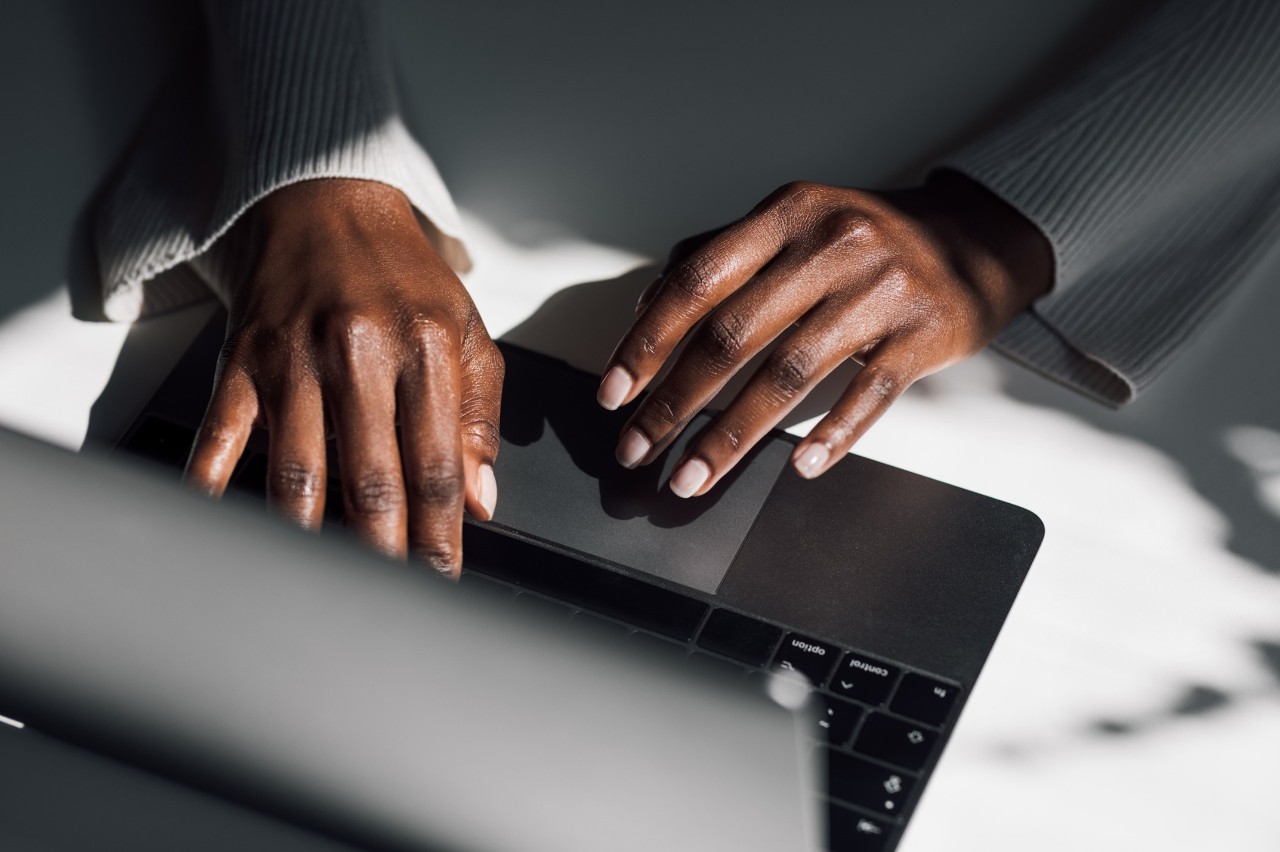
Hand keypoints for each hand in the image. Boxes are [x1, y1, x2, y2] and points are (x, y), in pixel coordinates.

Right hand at [184, 179, 502, 575]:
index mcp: (426, 349)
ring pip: (300, 470)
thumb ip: (479, 415)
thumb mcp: (464, 330)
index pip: (437, 463)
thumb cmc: (401, 274)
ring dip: (312, 539)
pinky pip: (224, 434)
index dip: (442, 532)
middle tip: (393, 602)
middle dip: (386, 552)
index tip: (445, 578)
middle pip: (373, 479)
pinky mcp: (242, 360)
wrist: (325, 199)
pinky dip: (215, 487)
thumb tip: (482, 499)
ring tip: (325, 589)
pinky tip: (220, 532)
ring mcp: (294, 359)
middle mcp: (360, 354)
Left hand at [596, 172, 1051, 495]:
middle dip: (674, 402)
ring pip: (789, 374)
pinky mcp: (922, 334)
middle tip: (637, 447)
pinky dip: (832, 436)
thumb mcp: (793, 224)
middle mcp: (830, 246)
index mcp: (786, 215)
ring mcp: (880, 290)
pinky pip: (869, 395)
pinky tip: (798, 466)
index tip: (613, 391)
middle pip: (732, 336)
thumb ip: (720, 255)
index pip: (696, 282)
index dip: (646, 342)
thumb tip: (647, 305)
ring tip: (692, 476)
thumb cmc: (869, 238)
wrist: (978, 237)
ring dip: (731, 436)